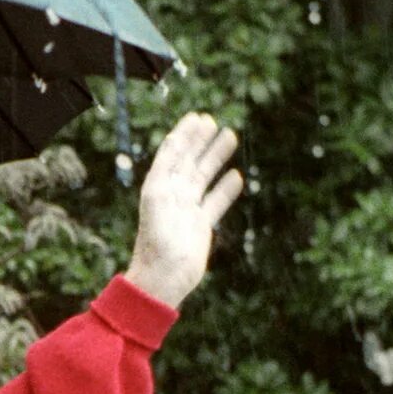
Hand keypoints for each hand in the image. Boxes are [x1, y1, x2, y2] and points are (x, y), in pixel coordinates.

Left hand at [123, 113, 243, 305]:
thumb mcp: (157, 199)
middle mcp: (172, 195)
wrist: (162, 277)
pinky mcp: (200, 226)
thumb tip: (174, 141)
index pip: (172, 153)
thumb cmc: (155, 241)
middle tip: (214, 121)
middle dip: (201, 140)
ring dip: (216, 157)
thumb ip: (165, 170)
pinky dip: (226, 189)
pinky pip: (215, 202)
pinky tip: (236, 176)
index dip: (184, 134)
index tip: (197, 116)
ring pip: (204, 176)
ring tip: (231, 136)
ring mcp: (187, 210)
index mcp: (158, 186)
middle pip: (189, 160)